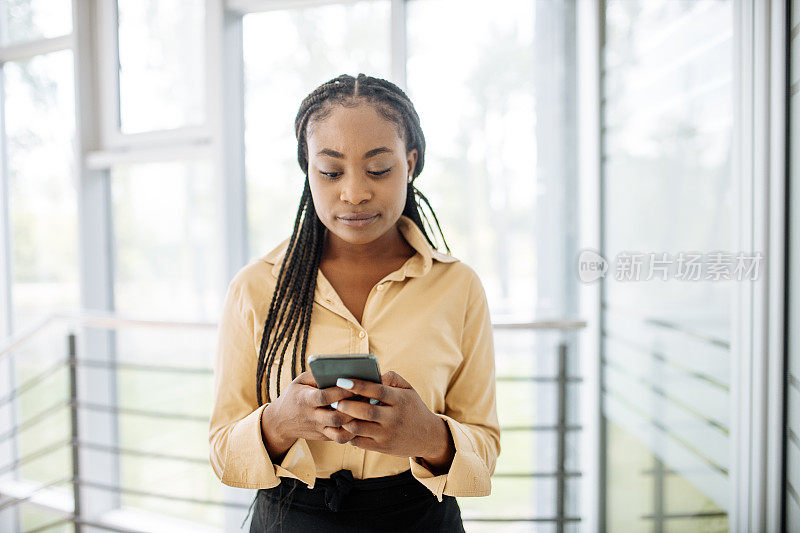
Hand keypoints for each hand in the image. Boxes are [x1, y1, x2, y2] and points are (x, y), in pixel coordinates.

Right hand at [261, 370, 359, 460]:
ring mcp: (318, 429)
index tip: (355, 383)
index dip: (340, 391)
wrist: (280, 422)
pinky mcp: (323, 437)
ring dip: (356, 422)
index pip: (324, 397)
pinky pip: (340, 438)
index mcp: (305, 399)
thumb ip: (317, 376)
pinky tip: (362, 420)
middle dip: (352, 409)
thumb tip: (339, 372)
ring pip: (340, 432)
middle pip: (335, 417)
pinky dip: (353, 431)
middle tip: (368, 398)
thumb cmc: (295, 395)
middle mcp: (312, 416)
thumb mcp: (300, 381)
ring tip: (367, 410)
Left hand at [332, 370, 450, 462]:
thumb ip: (392, 378)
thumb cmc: (413, 408)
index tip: (342, 380)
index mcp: (400, 400)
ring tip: (335, 412)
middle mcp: (394, 418)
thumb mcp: (409, 390)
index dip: (359, 385)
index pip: (378, 390)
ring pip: (359, 428)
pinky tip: (344, 425)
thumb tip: (372, 374)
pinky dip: (348, 433)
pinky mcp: (382, 447)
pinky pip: (359, 441)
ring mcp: (387, 434)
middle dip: (346, 405)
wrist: (428, 437)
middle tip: (333, 399)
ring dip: (344, 420)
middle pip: (366, 411)